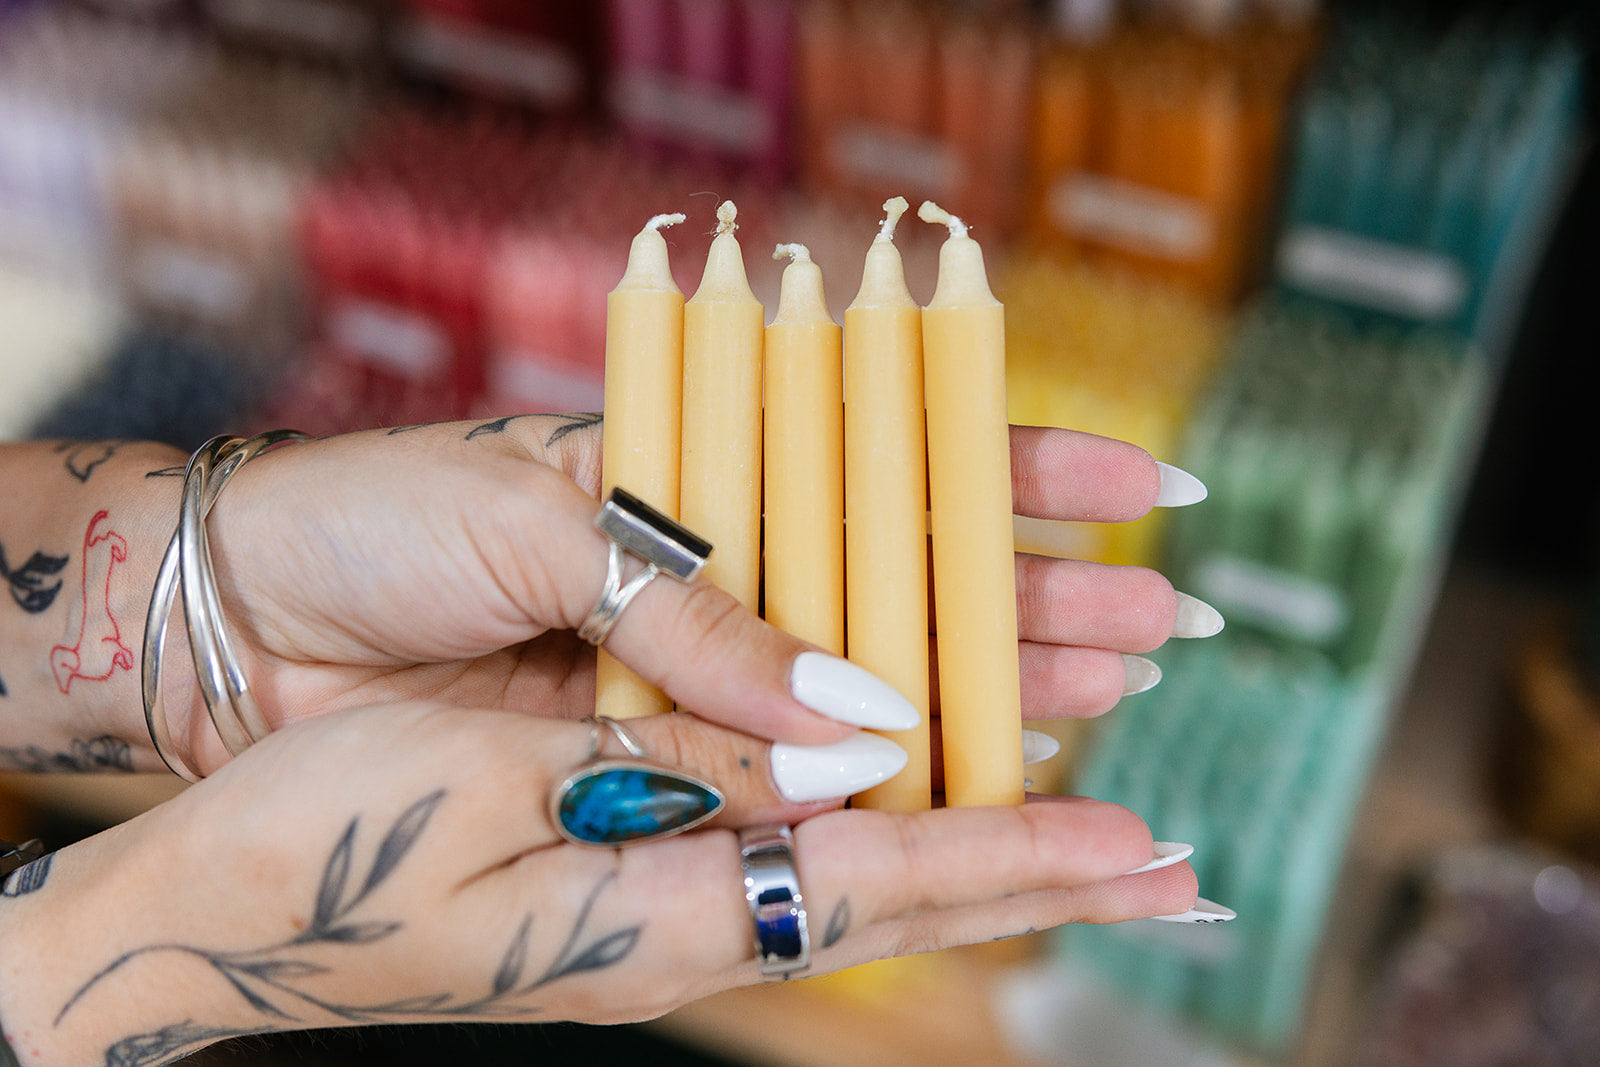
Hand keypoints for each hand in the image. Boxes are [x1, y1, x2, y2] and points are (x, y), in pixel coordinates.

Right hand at [0, 704, 1197, 1062]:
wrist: (200, 906)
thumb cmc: (313, 846)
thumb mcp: (487, 788)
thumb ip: (683, 769)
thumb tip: (855, 742)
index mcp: (653, 918)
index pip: (883, 879)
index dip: (1018, 855)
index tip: (1144, 848)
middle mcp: (677, 924)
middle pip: (896, 892)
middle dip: (1039, 872)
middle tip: (1171, 865)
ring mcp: (651, 906)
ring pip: (851, 864)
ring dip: (974, 835)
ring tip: (1088, 821)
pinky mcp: (618, 863)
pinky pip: (778, 841)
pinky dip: (872, 813)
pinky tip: (908, 787)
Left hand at [171, 416, 1208, 774]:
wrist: (238, 616)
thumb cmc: (381, 523)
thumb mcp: (542, 529)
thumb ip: (699, 617)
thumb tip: (861, 708)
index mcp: (694, 474)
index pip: (883, 461)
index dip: (1014, 470)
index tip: (1142, 485)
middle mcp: (711, 571)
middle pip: (905, 583)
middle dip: (1036, 601)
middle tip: (1161, 628)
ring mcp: (686, 667)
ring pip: (865, 683)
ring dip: (987, 689)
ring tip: (1111, 697)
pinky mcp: (642, 749)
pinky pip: (775, 767)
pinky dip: (864, 778)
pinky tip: (960, 779)